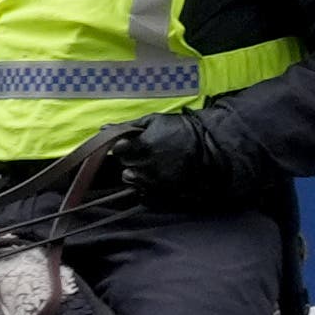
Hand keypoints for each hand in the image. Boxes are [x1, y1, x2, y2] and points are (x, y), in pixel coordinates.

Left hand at [104, 113, 235, 213]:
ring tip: (154, 166)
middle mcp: (145, 166)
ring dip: (138, 174)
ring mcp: (154, 182)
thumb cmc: (182, 131)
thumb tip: (103, 128)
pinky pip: (144, 194)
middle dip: (132, 160)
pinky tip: (159, 178)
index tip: (134, 144)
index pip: (118, 150)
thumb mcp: (156, 121)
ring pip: (132, 181)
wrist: (210, 150)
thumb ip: (129, 126)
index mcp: (142, 146)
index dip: (125, 147)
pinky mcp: (162, 194)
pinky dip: (147, 187)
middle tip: (147, 153)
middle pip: (125, 166)